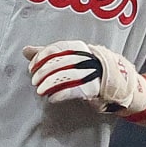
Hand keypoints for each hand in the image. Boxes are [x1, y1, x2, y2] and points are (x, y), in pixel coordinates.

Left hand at [22, 41, 145, 115]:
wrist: (120, 84)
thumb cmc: (90, 70)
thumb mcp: (70, 58)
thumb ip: (48, 54)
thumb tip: (25, 50)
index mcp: (80, 47)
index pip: (57, 47)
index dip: (41, 57)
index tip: (31, 67)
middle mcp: (87, 57)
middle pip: (60, 61)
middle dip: (44, 71)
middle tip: (34, 81)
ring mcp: (94, 72)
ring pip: (67, 75)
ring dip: (50, 83)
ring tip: (40, 91)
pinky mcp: (96, 88)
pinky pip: (76, 90)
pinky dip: (62, 94)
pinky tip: (52, 98)